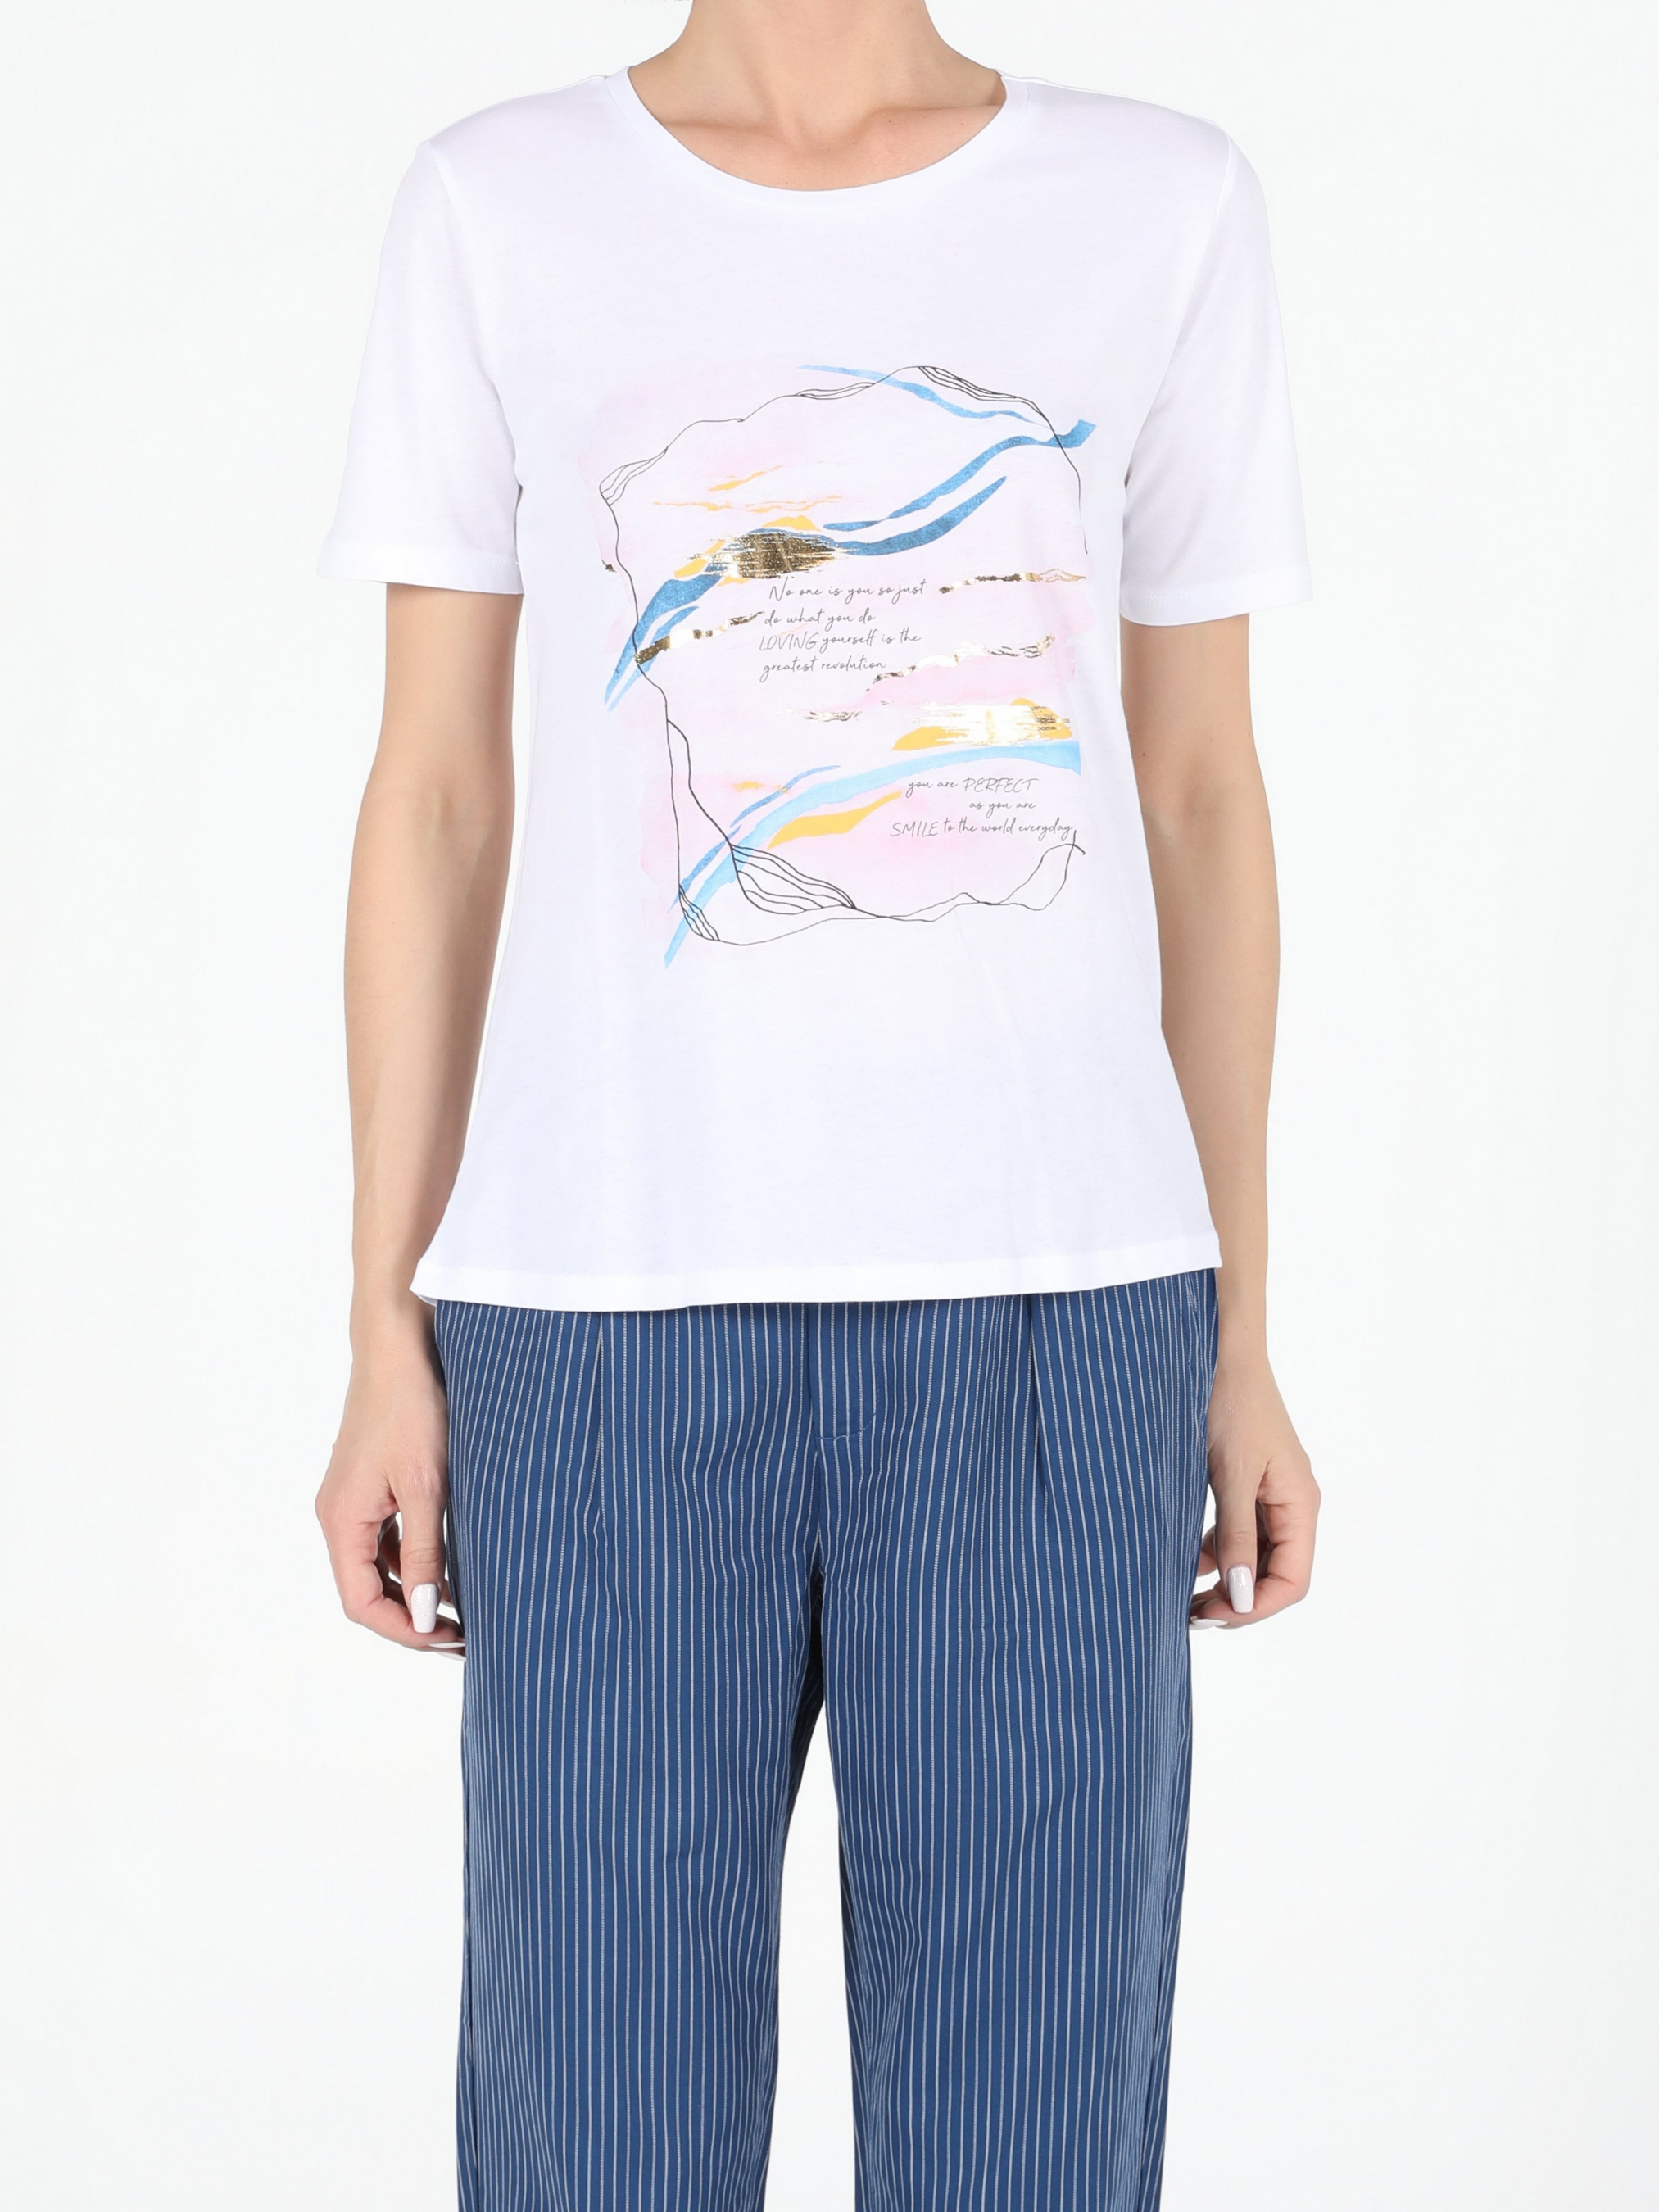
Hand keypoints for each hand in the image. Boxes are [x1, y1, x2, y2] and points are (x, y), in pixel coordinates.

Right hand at [315, 1319, 462, 1651]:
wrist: (400, 1347)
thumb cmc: (413, 1408)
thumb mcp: (427, 1486)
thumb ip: (423, 1554)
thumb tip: (421, 1616)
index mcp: (342, 1520)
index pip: (361, 1603)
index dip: (403, 1630)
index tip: (450, 1641)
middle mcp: (338, 1515)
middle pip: (366, 1590)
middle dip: (410, 1617)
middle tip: (464, 1634)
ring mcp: (352, 1499)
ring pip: (377, 1565)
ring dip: (414, 1590)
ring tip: (463, 1608)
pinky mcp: (370, 1484)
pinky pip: (385, 1538)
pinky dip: (413, 1559)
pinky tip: (449, 1566)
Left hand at [1191, 1343, 1318, 1628]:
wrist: (1219, 1353)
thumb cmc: (1231, 1404)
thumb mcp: (1230, 1475)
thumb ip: (1235, 1537)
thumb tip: (1240, 1597)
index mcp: (1300, 1504)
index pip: (1292, 1580)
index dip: (1255, 1607)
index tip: (1213, 1616)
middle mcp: (1292, 1505)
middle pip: (1275, 1575)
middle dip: (1238, 1599)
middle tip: (1192, 1615)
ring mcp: (1270, 1496)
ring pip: (1255, 1557)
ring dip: (1226, 1580)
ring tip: (1185, 1597)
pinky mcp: (1248, 1486)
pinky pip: (1239, 1534)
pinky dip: (1216, 1551)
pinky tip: (1187, 1559)